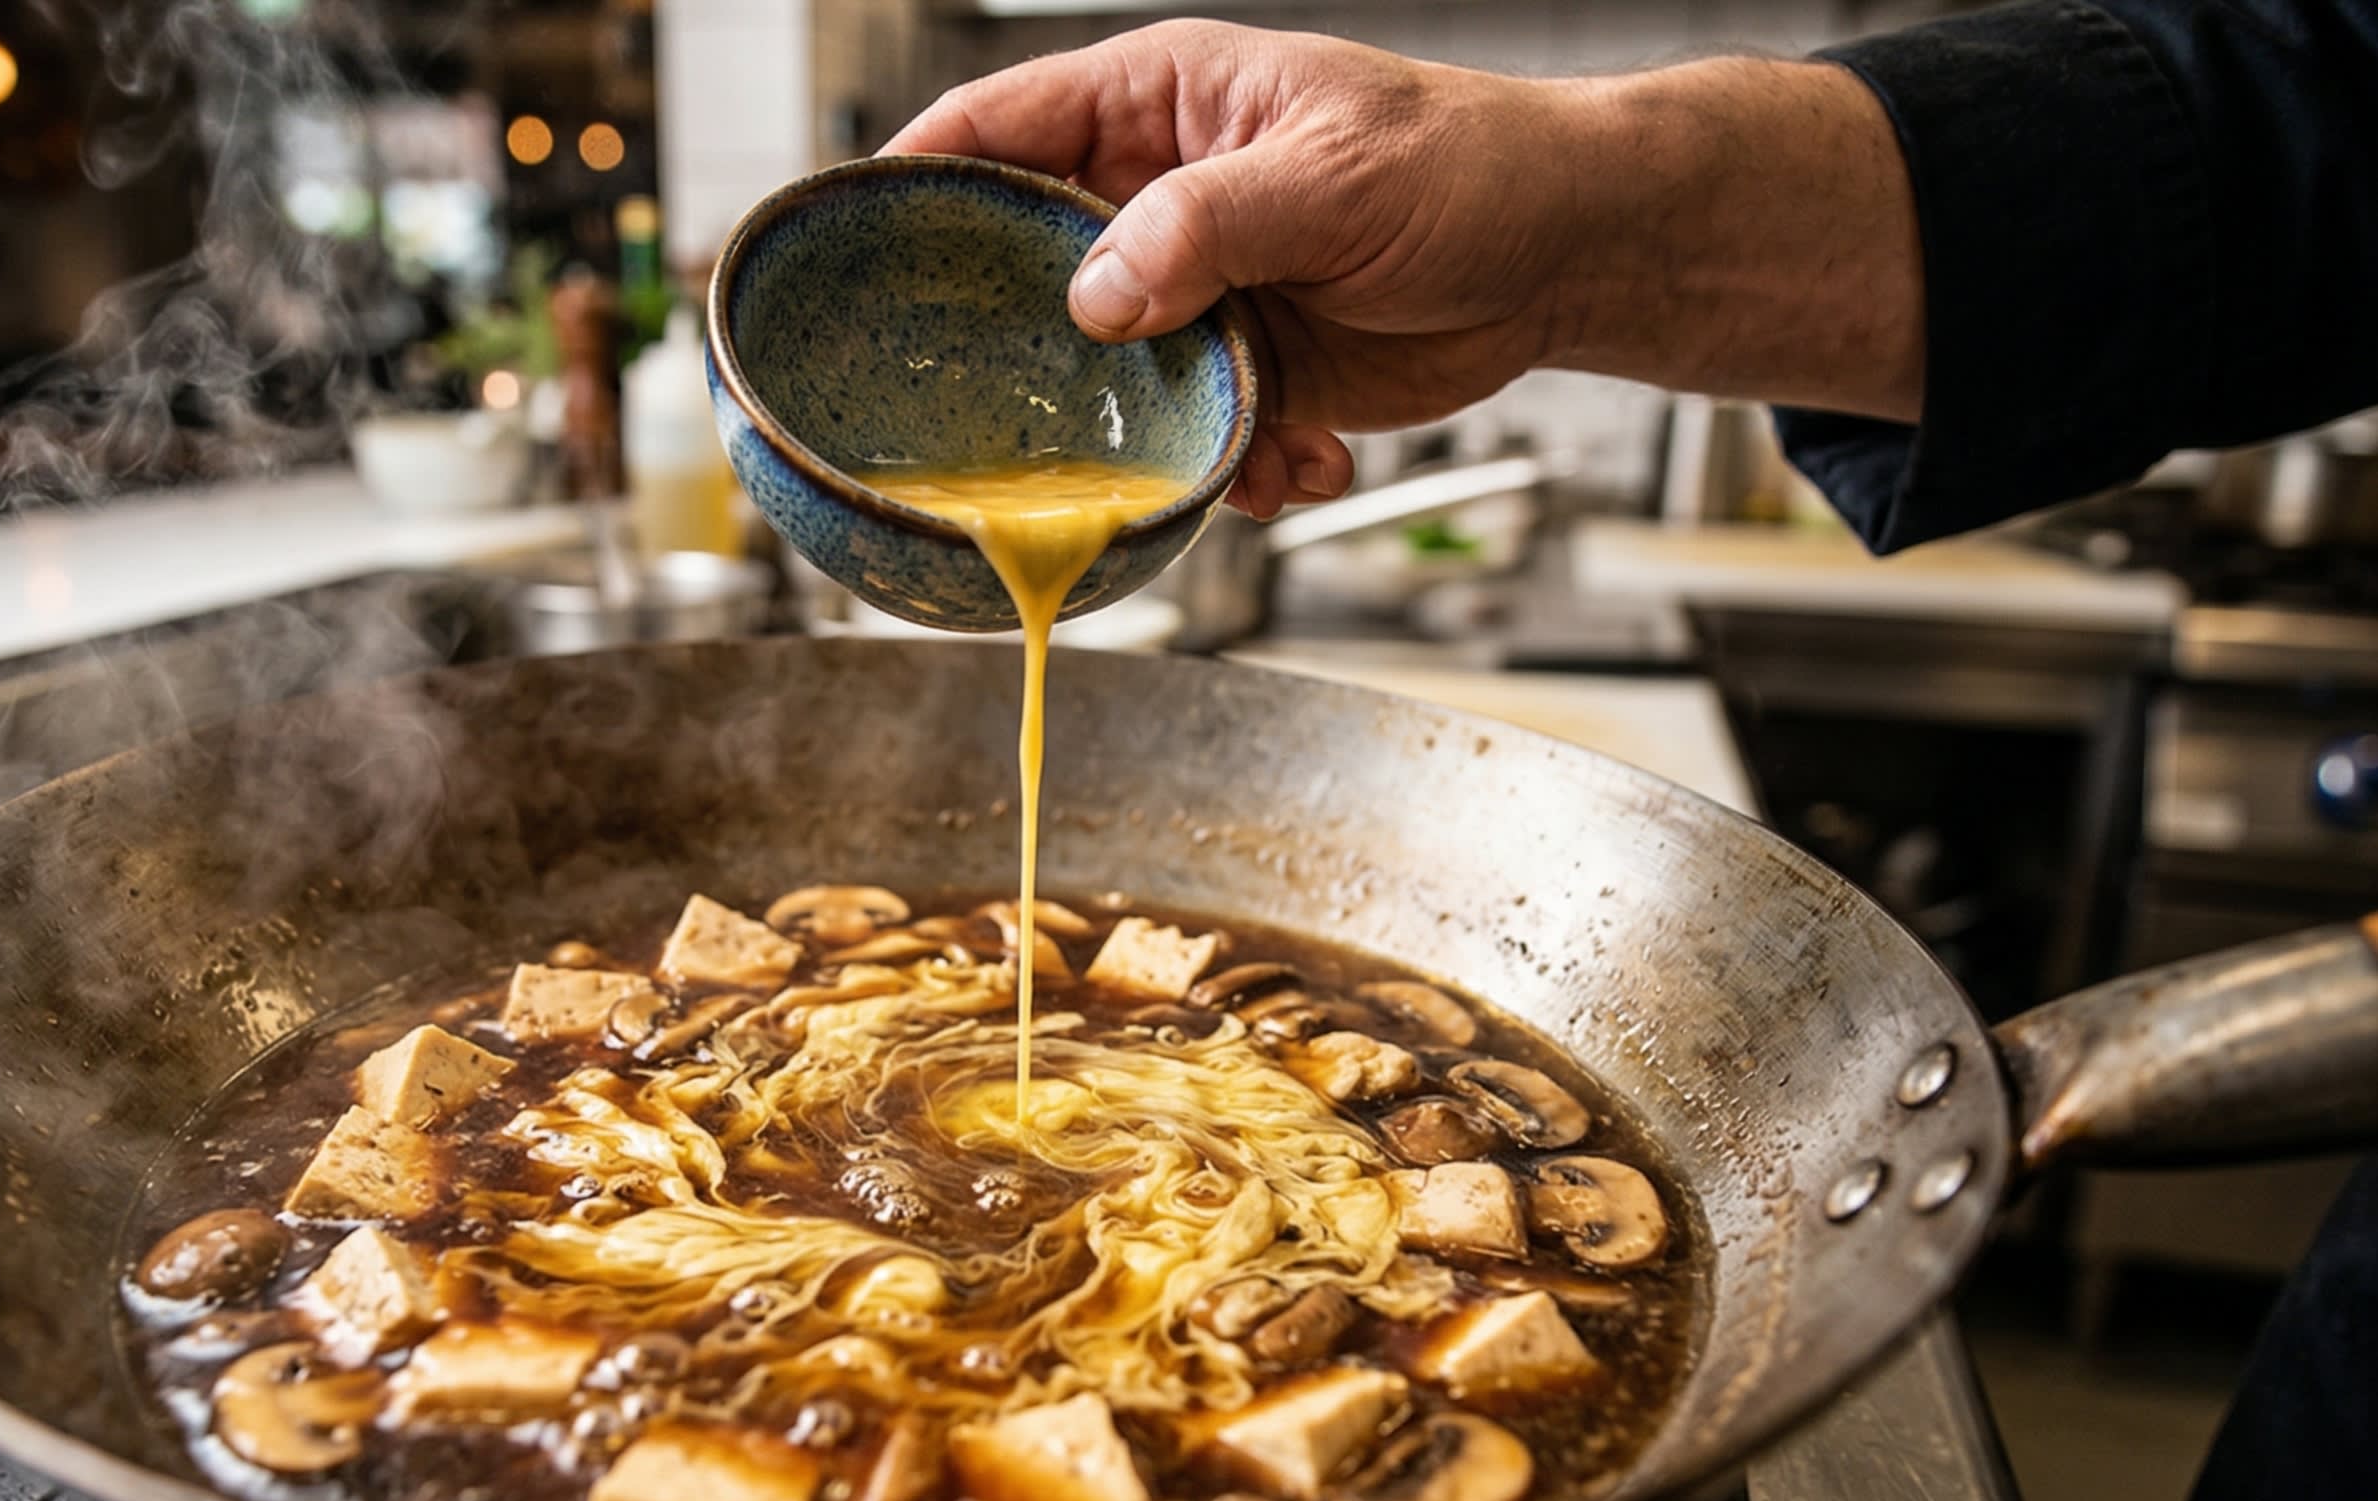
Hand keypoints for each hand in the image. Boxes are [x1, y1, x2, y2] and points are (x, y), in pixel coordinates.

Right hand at [885, 21, 1922, 517]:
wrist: (1569, 256)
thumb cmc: (1466, 167)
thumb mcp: (1330, 180)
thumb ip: (1204, 228)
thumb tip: (1094, 292)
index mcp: (1155, 107)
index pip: (994, 127)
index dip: (914, 183)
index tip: (854, 251)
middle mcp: (1155, 201)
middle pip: (1027, 275)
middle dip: (1023, 355)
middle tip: (1002, 420)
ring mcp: (1193, 294)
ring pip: (1105, 383)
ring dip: (1148, 440)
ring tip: (1219, 453)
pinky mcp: (1240, 373)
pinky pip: (1187, 440)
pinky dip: (1229, 472)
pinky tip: (1295, 465)